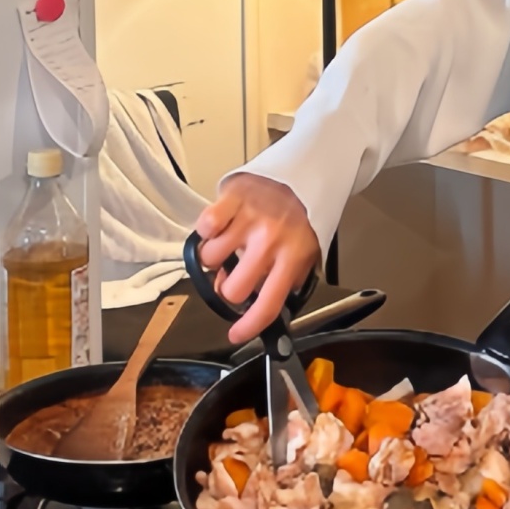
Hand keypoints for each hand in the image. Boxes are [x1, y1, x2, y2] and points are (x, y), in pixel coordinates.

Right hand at [195, 174, 320, 343]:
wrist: (301, 174)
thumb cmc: (300, 218)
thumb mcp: (304, 254)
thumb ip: (281, 281)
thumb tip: (251, 304)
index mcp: (292, 259)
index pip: (267, 305)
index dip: (248, 326)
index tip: (236, 334)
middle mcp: (270, 242)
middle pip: (232, 289)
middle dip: (229, 287)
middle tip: (234, 275)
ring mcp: (249, 220)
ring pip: (211, 259)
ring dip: (214, 257)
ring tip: (227, 246)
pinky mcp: (232, 200)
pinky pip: (205, 225)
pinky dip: (206, 229)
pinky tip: (219, 227)